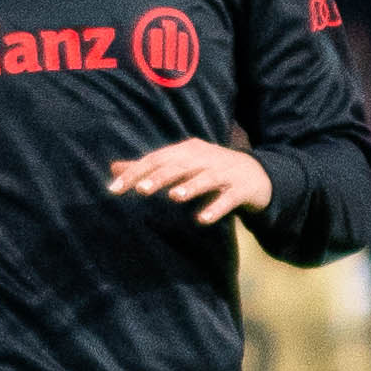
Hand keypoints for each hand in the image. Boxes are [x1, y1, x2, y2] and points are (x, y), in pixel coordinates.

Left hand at [105, 139, 274, 224]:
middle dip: (160, 177)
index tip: (114, 189)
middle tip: (140, 190)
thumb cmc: (210, 170)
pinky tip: (203, 219)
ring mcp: (225, 172)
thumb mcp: (181, 165)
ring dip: (191, 186)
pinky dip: (216, 207)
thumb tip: (113, 168)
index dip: (135, 173)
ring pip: (206, 178)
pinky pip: (229, 199)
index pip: (156, 159)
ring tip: (174, 197)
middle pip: (179, 166)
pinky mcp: (241, 189)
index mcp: (187, 150)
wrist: (257, 174)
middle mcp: (205, 158)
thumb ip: (149, 168)